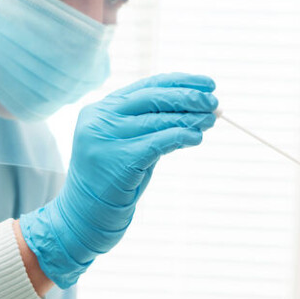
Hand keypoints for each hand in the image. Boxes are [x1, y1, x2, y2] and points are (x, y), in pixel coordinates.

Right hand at [20, 73, 217, 287]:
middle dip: (188, 97)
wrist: (85, 216)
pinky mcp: (117, 159)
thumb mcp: (130, 144)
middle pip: (152, 98)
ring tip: (211, 120)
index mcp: (101, 109)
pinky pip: (157, 142)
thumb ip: (153, 125)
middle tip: (214, 101)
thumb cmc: (114, 180)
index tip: (208, 83)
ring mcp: (104, 138)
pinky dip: (180, 136)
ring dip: (189, 118)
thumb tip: (198, 110)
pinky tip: (196, 137)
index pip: (147, 85)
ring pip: (157, 120)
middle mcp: (99, 119)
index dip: (180, 82)